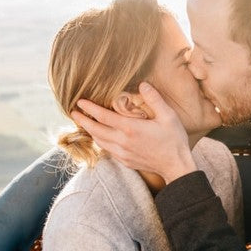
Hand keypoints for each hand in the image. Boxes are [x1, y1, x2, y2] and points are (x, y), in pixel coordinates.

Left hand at [71, 82, 196, 182]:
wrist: (176, 166)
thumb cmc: (174, 140)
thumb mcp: (168, 116)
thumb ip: (154, 99)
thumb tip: (143, 84)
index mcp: (130, 129)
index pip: (103, 117)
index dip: (89, 108)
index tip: (80, 102)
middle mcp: (122, 142)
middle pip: (95, 130)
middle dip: (83, 121)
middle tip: (74, 112)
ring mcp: (122, 153)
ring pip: (99, 141)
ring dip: (90, 132)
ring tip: (85, 123)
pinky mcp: (125, 161)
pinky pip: (107, 150)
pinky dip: (100, 141)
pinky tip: (101, 137)